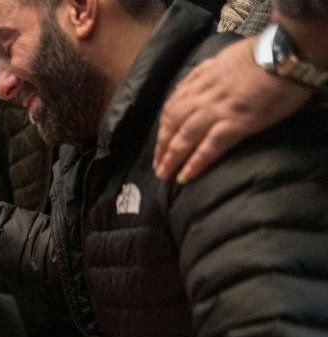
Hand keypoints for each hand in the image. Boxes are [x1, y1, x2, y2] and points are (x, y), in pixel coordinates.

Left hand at [153, 37, 312, 182]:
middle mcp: (204, 95)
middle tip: (156, 166)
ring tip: (164, 175)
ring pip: (185, 136)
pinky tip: (186, 176)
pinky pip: (210, 146)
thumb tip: (198, 79)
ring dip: (171, 157)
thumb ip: (209, 71)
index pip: (173, 105)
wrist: (287, 52)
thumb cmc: (265, 52)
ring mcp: (219, 109)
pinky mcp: (237, 122)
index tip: (159, 141)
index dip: (164, 126)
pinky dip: (196, 162)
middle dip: (162, 146)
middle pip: (173, 124)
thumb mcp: (226, 57)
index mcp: (202, 79)